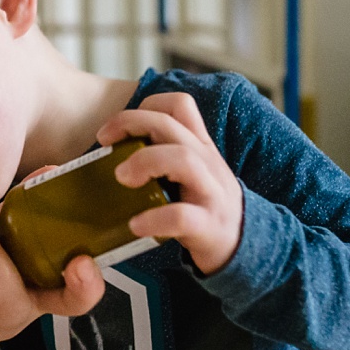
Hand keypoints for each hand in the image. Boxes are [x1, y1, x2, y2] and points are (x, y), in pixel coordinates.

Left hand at [96, 91, 242, 274]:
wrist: (244, 244)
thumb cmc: (203, 204)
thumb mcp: (189, 172)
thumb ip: (162, 155)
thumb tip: (108, 155)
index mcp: (199, 146)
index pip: (179, 105)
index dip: (144, 107)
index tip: (112, 132)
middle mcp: (206, 162)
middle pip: (170, 125)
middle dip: (131, 125)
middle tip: (105, 145)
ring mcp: (210, 192)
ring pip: (183, 160)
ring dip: (144, 162)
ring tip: (122, 179)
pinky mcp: (209, 225)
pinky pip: (181, 217)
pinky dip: (153, 219)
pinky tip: (136, 225)